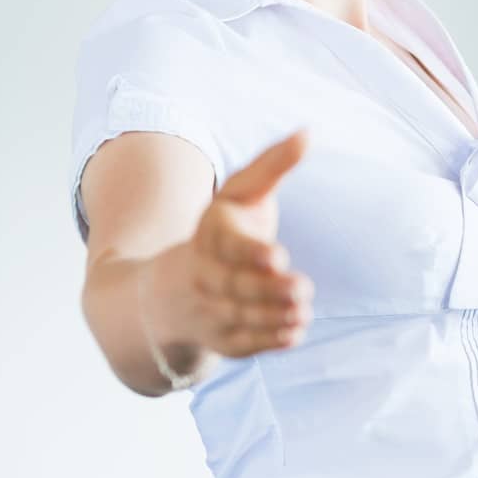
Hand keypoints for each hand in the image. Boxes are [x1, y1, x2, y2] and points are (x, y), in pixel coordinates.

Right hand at [148, 131, 312, 359]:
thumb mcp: (239, 193)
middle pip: (234, 286)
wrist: (169, 289)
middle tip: (303, 288)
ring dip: (272, 317)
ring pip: (238, 317)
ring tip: (303, 312)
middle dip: (268, 290)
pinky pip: (240, 344)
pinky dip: (266, 342)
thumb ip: (271, 166)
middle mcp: (203, 275)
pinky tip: (294, 333)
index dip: (251, 253)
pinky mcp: (220, 338)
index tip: (280, 257)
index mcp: (209, 236)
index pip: (228, 247)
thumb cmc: (221, 231)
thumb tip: (307, 132)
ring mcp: (208, 310)